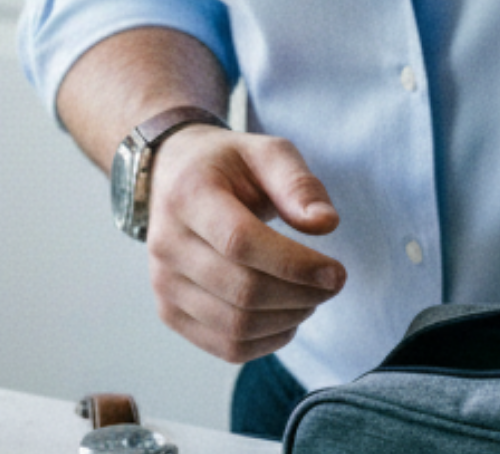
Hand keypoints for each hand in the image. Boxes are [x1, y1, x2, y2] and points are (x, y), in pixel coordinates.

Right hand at [144, 128, 345, 362]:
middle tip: (332, 284)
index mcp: (188, 195)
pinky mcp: (170, 312)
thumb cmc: (226, 167)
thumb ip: (298, 184)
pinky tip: (287, 317)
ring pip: (236, 326)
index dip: (294, 264)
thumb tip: (325, 223)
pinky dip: (267, 342)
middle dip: (302, 295)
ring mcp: (163, 283)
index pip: (240, 242)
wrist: (173, 179)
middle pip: (243, 291)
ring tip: (311, 297)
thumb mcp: (265, 152)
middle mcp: (166, 243)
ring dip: (288, 320)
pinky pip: (226, 347)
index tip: (336, 271)